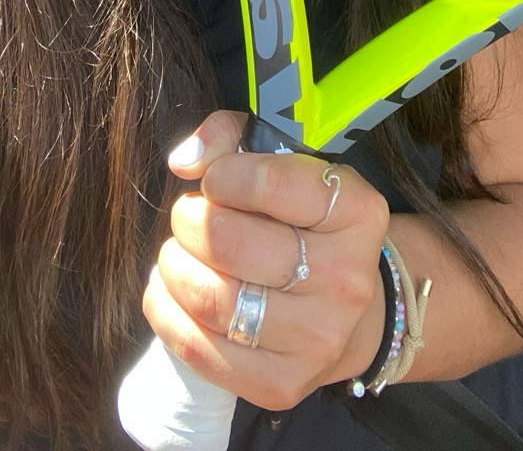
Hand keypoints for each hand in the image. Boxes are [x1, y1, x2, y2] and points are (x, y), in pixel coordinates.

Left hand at [142, 111, 389, 413]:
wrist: (349, 310)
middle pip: (230, 243)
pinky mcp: (284, 384)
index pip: (271, 183)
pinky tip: (168, 291)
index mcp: (357, 211)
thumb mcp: (284, 162)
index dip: (223, 175)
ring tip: (177, 253)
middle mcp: (346, 278)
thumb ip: (229, 138)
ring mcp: (318, 338)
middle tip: (189, 217)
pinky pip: (201, 351)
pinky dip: (165, 313)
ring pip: (211, 298)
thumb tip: (185, 160)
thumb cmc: (304, 224)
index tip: (215, 180)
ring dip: (173, 266)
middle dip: (189, 221)